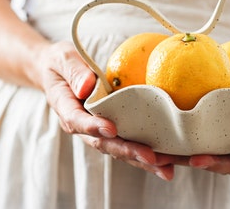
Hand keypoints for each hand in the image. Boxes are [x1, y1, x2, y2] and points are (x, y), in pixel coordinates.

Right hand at [38, 41, 174, 180]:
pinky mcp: (114, 129)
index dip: (93, 127)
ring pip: (122, 149)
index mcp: (68, 109)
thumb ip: (74, 72)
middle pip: (106, 144)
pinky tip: (170, 162)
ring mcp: (99, 130)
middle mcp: (84, 126)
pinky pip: (130, 142)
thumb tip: (87, 86)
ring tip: (168, 169)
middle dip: (129, 152)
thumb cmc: (60, 64)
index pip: (78, 122)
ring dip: (145, 161)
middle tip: (151, 158)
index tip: (111, 129)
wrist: (59, 72)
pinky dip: (150, 154)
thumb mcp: (62, 60)